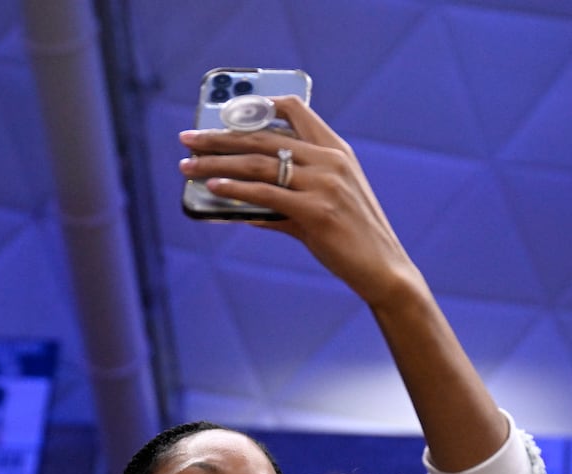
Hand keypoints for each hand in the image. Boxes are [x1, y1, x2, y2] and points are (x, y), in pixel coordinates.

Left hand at [178, 98, 423, 308]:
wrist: (384, 269)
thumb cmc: (352, 239)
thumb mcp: (325, 205)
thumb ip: (287, 199)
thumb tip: (244, 206)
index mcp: (336, 150)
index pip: (296, 110)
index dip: (257, 106)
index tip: (225, 111)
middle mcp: (330, 160)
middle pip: (263, 137)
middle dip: (219, 137)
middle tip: (187, 139)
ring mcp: (324, 184)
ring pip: (258, 164)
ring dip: (217, 163)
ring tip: (188, 166)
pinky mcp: (316, 211)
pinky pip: (266, 195)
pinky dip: (236, 190)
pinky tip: (215, 188)